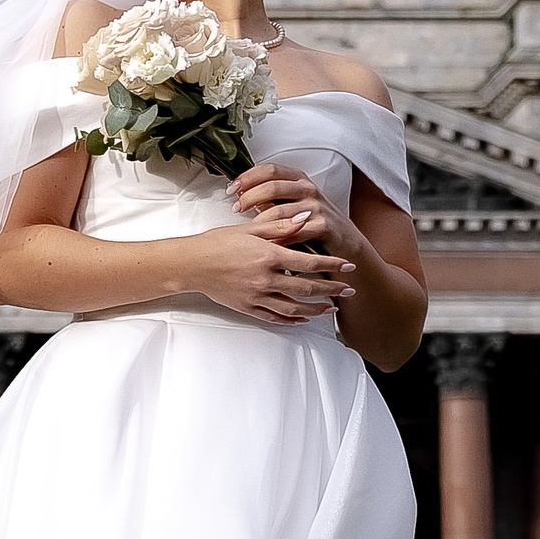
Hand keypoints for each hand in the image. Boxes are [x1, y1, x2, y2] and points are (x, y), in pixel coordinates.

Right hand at [186, 211, 357, 323]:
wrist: (191, 264)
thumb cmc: (217, 243)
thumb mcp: (250, 229)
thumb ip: (280, 226)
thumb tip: (306, 218)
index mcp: (268, 256)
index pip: (309, 263)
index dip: (332, 265)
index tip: (347, 266)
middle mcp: (265, 279)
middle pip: (307, 289)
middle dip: (332, 290)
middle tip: (348, 290)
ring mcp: (256, 296)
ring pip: (294, 308)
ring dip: (316, 309)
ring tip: (331, 309)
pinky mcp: (247, 307)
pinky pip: (274, 318)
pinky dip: (292, 320)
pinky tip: (302, 319)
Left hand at [231, 164, 364, 261]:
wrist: (345, 242)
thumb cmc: (314, 222)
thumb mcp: (295, 202)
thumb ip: (272, 196)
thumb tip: (240, 193)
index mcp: (299, 179)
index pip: (269, 169)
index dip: (248, 177)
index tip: (231, 189)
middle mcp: (308, 189)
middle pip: (271, 186)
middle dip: (249, 197)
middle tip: (236, 209)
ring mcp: (316, 207)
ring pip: (279, 211)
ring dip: (259, 221)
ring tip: (248, 229)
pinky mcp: (322, 225)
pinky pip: (293, 231)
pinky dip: (276, 239)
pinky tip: (266, 244)